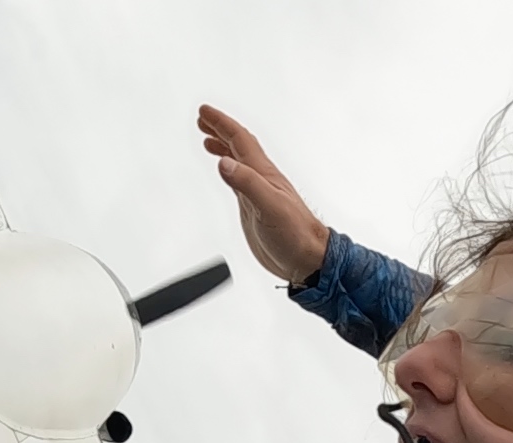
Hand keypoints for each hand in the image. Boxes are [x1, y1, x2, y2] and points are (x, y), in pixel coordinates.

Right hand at [198, 104, 330, 284]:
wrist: (308, 259)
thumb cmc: (296, 235)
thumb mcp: (270, 206)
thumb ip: (247, 183)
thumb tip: (224, 162)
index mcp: (263, 174)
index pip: (239, 140)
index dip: (221, 123)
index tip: (205, 112)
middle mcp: (261, 179)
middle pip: (239, 145)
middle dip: (220, 129)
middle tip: (204, 118)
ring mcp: (258, 193)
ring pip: (239, 161)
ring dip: (224, 147)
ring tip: (209, 140)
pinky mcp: (255, 208)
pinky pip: (239, 181)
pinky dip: (229, 171)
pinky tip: (226, 173)